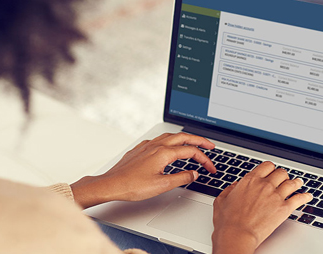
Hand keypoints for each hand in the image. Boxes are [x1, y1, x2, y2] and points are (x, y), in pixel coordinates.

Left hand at [70, 133, 215, 208]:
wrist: (111, 184)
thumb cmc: (132, 186)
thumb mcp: (162, 185)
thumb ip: (181, 178)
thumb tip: (194, 173)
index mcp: (164, 152)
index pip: (191, 151)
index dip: (204, 159)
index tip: (210, 168)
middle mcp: (156, 145)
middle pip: (184, 137)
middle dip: (200, 141)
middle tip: (211, 146)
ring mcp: (147, 145)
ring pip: (171, 136)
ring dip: (185, 139)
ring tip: (194, 144)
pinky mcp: (140, 149)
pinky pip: (160, 139)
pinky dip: (171, 141)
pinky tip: (170, 147)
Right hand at [211, 161, 312, 253]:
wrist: (237, 235)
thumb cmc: (227, 221)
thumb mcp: (221, 200)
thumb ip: (230, 190)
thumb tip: (236, 186)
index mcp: (250, 180)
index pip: (267, 166)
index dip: (270, 168)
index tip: (271, 172)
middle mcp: (265, 185)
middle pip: (281, 173)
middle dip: (283, 175)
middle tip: (283, 179)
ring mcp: (276, 196)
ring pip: (292, 183)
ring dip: (296, 182)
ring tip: (299, 183)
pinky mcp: (284, 209)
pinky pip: (299, 199)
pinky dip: (305, 196)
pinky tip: (308, 196)